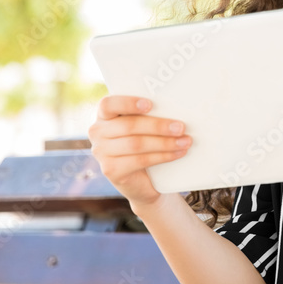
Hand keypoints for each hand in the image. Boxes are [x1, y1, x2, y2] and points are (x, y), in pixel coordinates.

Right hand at [88, 95, 192, 209]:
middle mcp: (97, 132)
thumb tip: (173, 107)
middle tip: (180, 127)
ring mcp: (101, 153)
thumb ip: (149, 115)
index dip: (128, 103)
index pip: (108, 104)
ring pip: (136, 144)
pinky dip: (163, 156)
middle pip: (129, 125)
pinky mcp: (111, 170)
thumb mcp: (143, 127)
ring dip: (165, 142)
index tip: (150, 104)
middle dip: (158, 126)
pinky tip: (178, 153)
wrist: (142, 180)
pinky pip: (140, 160)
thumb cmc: (144, 144)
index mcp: (104, 115)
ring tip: (184, 141)